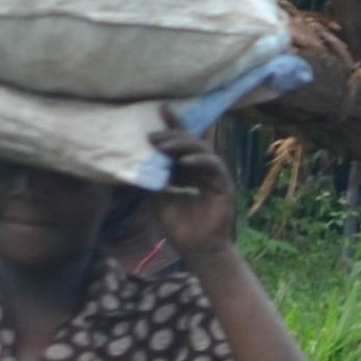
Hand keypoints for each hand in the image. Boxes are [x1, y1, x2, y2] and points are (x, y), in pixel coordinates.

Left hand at [149, 110, 235, 260]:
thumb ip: (153, 181)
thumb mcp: (159, 201)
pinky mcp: (223, 184)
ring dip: (182, 146)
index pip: (181, 145)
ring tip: (163, 147)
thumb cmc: (181, 229)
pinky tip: (183, 162)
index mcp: (189, 171)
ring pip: (201, 150)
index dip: (173, 126)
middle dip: (171, 135)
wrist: (198, 251)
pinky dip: (199, 161)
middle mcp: (202, 170)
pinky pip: (213, 165)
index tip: (160, 109)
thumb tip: (136, 163)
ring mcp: (214, 176)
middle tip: (152, 135)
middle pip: (190, 142)